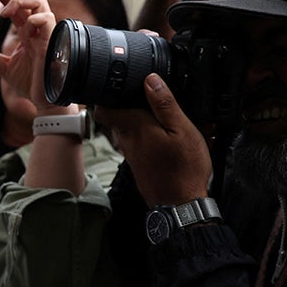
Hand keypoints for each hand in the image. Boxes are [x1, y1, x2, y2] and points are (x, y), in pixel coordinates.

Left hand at [0, 0, 57, 109]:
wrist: (45, 100)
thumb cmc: (32, 83)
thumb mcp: (3, 68)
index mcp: (25, 31)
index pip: (13, 4)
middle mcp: (35, 28)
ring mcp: (44, 32)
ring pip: (39, 0)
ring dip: (20, 1)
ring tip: (5, 12)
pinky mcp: (51, 40)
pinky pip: (46, 18)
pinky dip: (33, 20)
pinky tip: (24, 30)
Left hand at [92, 73, 211, 206]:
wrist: (181, 205)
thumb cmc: (183, 169)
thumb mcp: (182, 130)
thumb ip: (165, 104)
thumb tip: (150, 81)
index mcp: (134, 128)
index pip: (103, 109)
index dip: (108, 94)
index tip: (121, 86)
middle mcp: (127, 141)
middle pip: (120, 116)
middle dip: (135, 106)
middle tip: (158, 101)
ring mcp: (132, 154)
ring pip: (133, 130)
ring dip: (149, 123)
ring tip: (174, 121)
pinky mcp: (139, 164)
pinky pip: (142, 144)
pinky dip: (154, 138)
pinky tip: (174, 139)